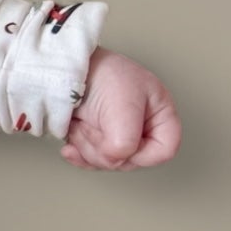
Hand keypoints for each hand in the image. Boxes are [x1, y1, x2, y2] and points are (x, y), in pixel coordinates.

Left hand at [61, 48, 180, 169]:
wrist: (65, 67)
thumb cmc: (100, 73)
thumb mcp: (122, 104)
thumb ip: (126, 140)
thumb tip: (116, 159)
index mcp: (160, 113)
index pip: (165, 150)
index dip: (143, 154)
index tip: (121, 144)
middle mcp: (143, 126)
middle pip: (131, 161)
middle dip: (104, 148)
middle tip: (89, 127)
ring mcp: (118, 134)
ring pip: (109, 163)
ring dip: (87, 148)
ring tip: (80, 124)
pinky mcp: (97, 140)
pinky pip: (91, 162)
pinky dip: (78, 155)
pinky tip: (70, 146)